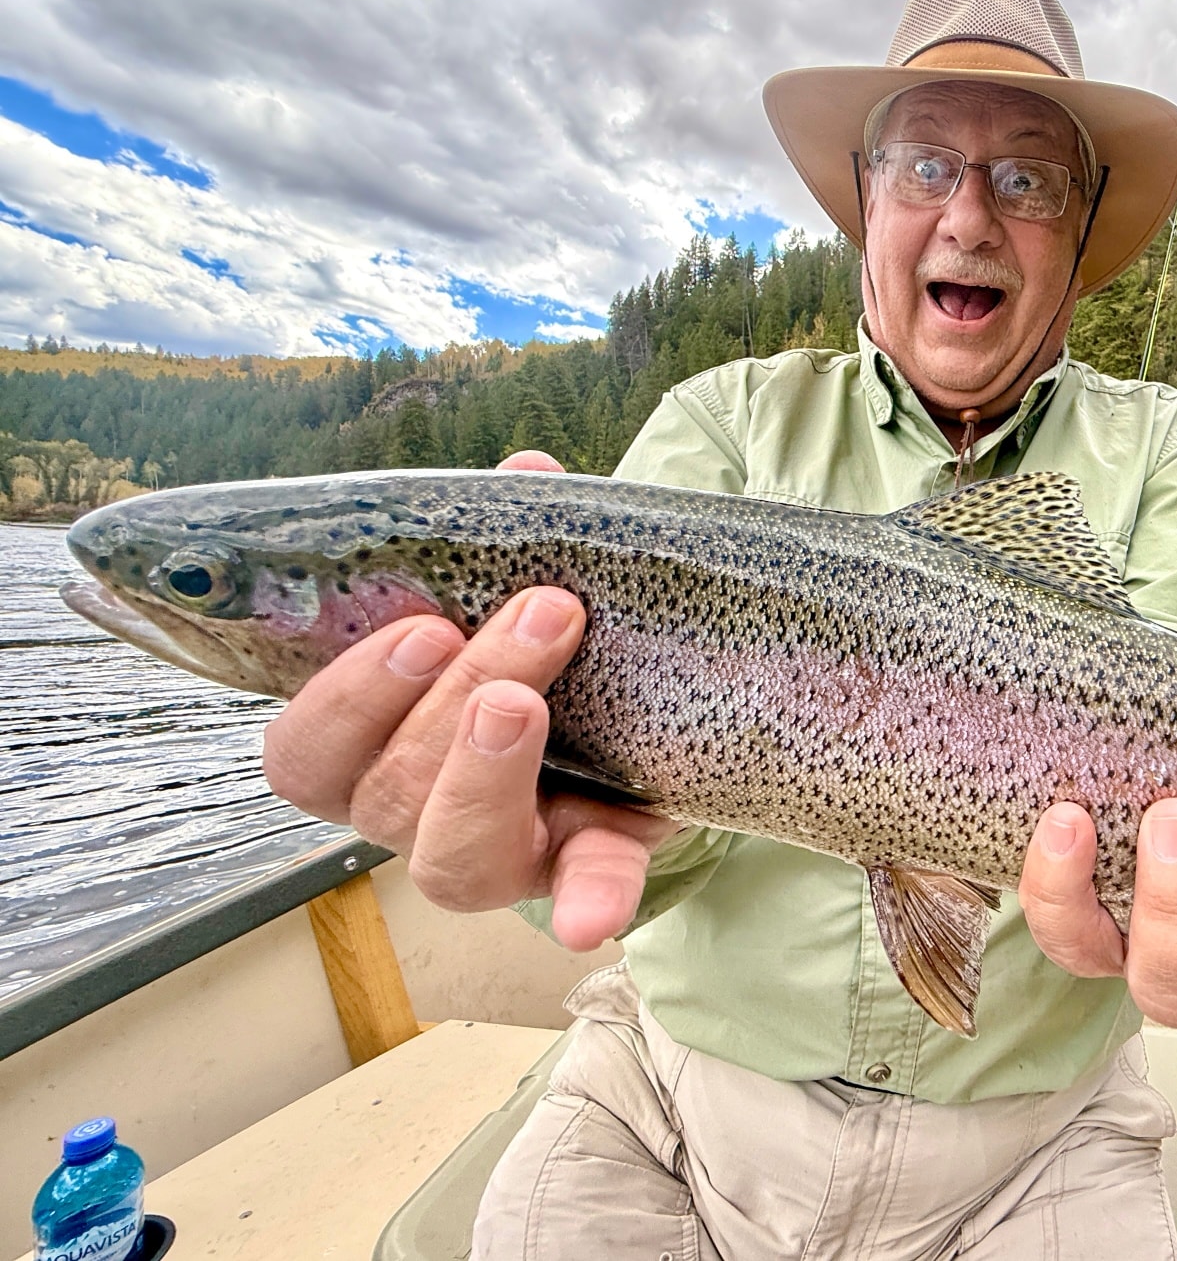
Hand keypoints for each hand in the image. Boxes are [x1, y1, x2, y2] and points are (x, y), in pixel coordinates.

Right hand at [262, 450, 677, 949]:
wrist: (653, 709)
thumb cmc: (549, 646)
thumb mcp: (524, 584)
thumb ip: (512, 536)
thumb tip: (526, 475)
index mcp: (376, 747)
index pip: (305, 758)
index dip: (344, 702)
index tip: (420, 623)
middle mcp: (421, 814)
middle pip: (390, 794)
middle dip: (452, 702)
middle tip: (536, 615)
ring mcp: (505, 852)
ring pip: (455, 856)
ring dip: (490, 773)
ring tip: (533, 698)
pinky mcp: (589, 865)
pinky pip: (580, 895)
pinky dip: (586, 902)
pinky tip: (590, 919)